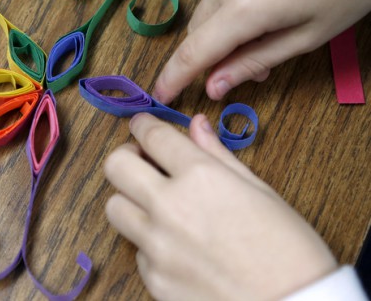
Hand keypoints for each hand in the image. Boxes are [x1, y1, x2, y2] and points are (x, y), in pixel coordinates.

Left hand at [104, 113, 336, 299]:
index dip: (143, 124)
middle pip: (116, 166)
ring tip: (156, 204)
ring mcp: (157, 246)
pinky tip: (177, 246)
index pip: (153, 136)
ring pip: (115, 207)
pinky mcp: (154, 279)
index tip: (142, 125)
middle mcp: (169, 208)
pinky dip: (150, 242)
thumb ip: (218, 154)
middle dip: (126, 156)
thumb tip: (197, 125)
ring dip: (130, 199)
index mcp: (200, 177)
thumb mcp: (259, 191)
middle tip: (144, 162)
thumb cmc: (288, 249)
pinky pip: (136, 249)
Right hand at [153, 0, 370, 102]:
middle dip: (213, 51)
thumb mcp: (305, 37)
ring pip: (209, 0)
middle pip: (199, 28)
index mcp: (246, 6)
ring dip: (224, 18)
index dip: (173, 78)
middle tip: (246, 63)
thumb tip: (215, 86)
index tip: (160, 94)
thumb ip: (253, 62)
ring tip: (263, 18)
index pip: (194, 52)